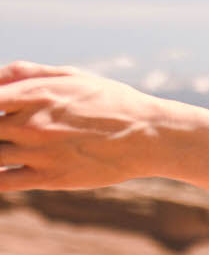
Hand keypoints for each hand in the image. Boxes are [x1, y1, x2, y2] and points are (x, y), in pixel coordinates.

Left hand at [0, 60, 172, 191]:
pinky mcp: (49, 178)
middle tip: (5, 131)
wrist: (148, 136)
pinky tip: (1, 169)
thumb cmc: (110, 102)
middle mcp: (30, 124)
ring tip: (8, 145)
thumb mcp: (72, 77)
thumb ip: (27, 73)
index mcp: (33, 93)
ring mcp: (38, 152)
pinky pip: (1, 181)